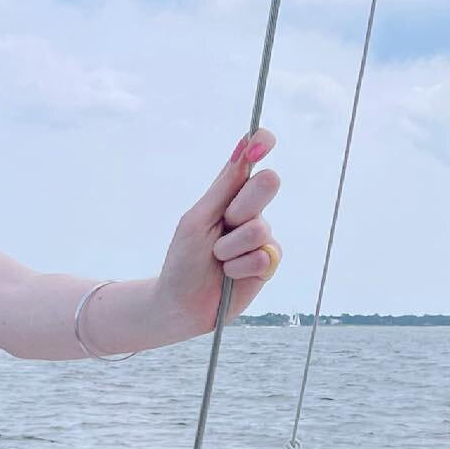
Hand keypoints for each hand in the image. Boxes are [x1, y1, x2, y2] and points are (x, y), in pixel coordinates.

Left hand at [155, 128, 281, 336]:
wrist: (180, 305)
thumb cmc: (183, 260)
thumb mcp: (198, 219)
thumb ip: (224, 185)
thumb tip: (245, 145)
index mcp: (230, 194)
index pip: (252, 159)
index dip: (261, 145)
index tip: (261, 143)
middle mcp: (250, 210)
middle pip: (266, 184)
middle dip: (241, 206)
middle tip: (223, 224)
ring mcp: (261, 236)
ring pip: (259, 228)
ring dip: (230, 248)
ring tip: (217, 260)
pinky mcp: (268, 263)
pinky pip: (263, 256)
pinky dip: (239, 268)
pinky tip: (229, 275)